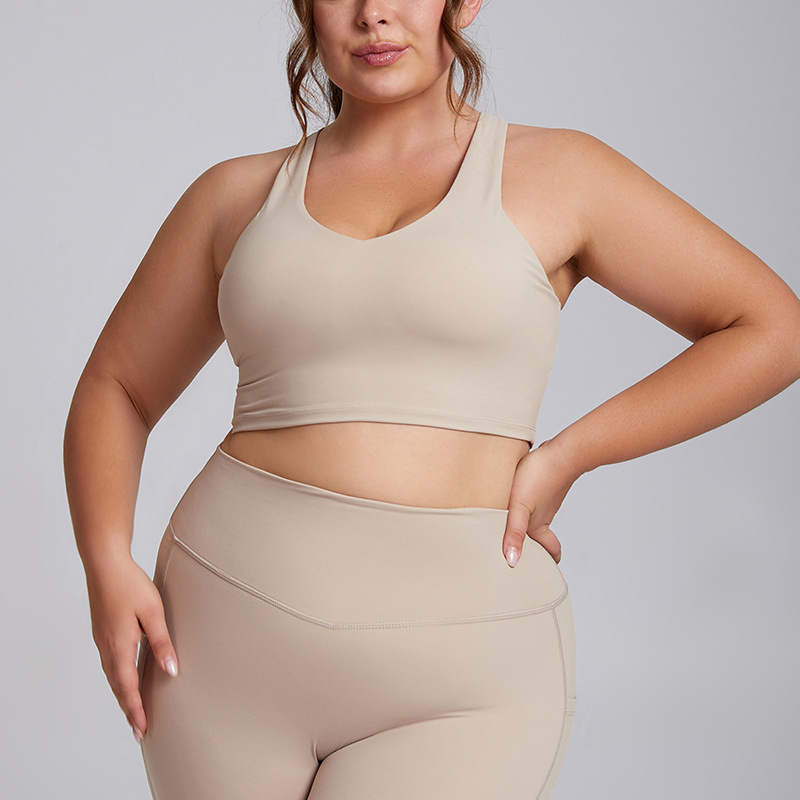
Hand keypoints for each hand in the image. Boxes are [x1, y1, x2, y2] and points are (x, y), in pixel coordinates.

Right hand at [85, 554, 177, 741]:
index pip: (128, 687)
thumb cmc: (130, 585)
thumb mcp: (153, 613)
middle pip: (117, 686)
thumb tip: (171, 671)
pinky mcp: (101, 631)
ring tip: (132, 709)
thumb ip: (162, 642)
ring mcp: (101, 639)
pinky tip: (123, 677)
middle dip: (128, 708)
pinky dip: (117, 678)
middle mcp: (107, 647)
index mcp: (120, 645)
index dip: (136, 710)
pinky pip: (109, 663)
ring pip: (112, 675)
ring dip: (122, 694)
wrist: (104, 564)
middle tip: (138, 730)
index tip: (142, 730)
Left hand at [502, 439, 579, 566]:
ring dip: (527, 527)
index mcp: (538, 526)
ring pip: (538, 519)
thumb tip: (512, 562)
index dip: (547, 562)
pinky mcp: (543, 485)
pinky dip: (527, 508)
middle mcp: (543, 515)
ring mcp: (544, 501)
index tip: (538, 571)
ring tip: (508, 529)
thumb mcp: (519, 507)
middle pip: (542, 538)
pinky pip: (535, 502)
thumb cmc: (540, 478)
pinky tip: (512, 499)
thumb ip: (514, 534)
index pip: (550, 551)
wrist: (562, 452)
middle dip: (533, 547)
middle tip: (519, 554)